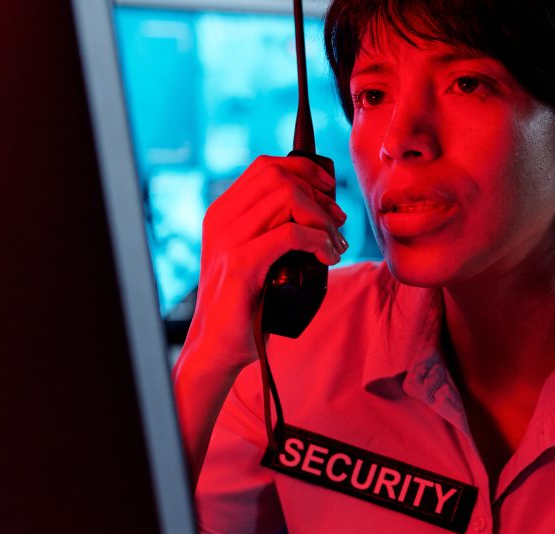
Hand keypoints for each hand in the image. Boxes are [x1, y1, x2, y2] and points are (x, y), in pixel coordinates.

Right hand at [182, 155, 347, 371]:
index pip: (266, 166)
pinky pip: (290, 235)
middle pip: (280, 177)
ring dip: (322, 219)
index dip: (304, 169)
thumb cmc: (246, 304)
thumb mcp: (257, 256)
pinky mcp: (240, 265)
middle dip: (318, 195)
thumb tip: (321, 208)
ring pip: (287, 198)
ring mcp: (228, 240)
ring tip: (335, 244)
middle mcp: (222, 219)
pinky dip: (318, 241)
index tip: (328, 191)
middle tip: (337, 224)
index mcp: (223, 212)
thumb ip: (273, 229)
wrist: (217, 346)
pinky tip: (328, 257)